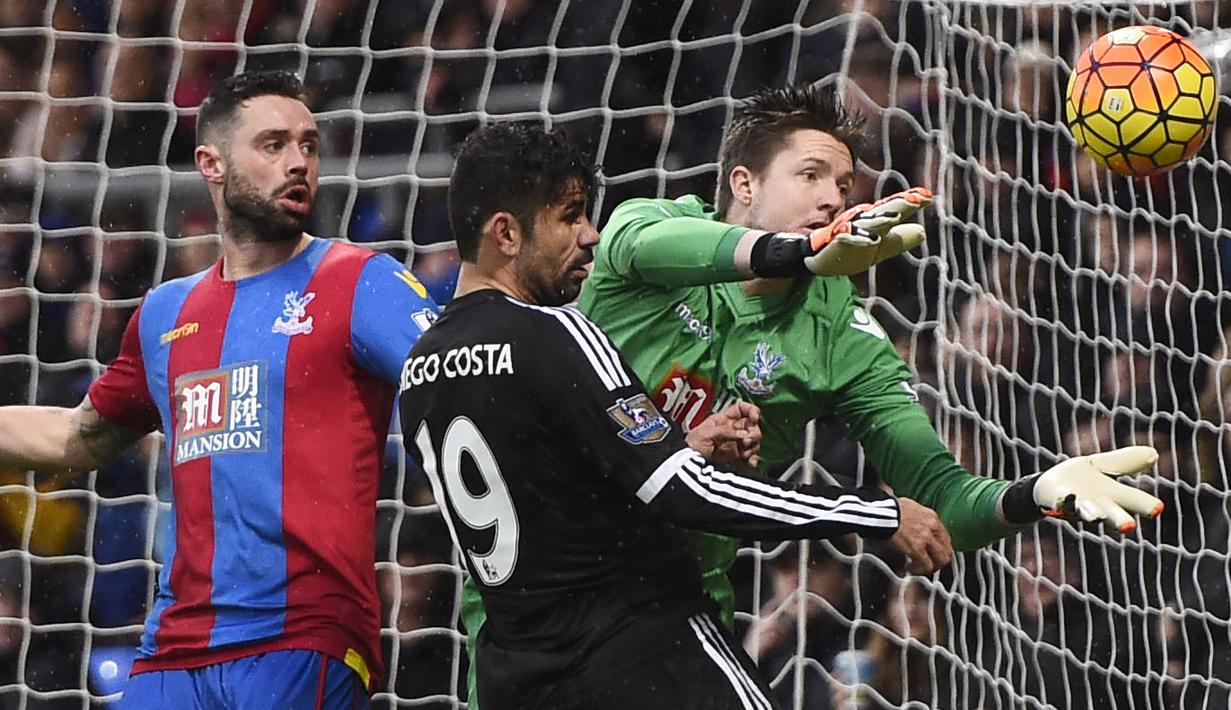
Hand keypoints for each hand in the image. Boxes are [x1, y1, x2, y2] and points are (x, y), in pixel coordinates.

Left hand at [685, 401, 760, 468]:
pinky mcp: (737, 459)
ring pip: (754, 442)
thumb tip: (743, 433)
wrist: (685, 465)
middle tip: (746, 441)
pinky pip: (751, 458)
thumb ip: (725, 431)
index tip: (754, 418)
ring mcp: (735, 445)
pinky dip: (753, 460)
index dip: (751, 410)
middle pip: (752, 426)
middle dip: (753, 432)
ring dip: (753, 447)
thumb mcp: (705, 434)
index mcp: (723, 420)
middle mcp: (732, 431)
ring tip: (744, 453)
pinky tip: (749, 462)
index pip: (742, 408)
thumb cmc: (689, 447)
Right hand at [803, 187, 932, 275]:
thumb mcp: (878, 248)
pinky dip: (859, 238)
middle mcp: (862, 222)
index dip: (910, 202)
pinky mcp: (834, 242)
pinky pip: (847, 239)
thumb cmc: (847, 250)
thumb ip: (899, 240)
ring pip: (867, 222)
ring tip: (897, 216)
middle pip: (884, 211)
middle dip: (900, 204)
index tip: (929, 196)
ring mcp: (848, 231)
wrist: (817, 259)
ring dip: (881, 218)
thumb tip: (922, 231)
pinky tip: (873, 240)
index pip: (894, 209)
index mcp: (874, 222)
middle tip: (918, 198)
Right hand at [887, 498, 951, 574]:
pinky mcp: (916, 548)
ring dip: (931, 567)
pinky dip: (919, 570)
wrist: (880, 512)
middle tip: (928, 565)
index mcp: (932, 517)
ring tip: (919, 569)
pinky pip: (926, 565)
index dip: (939, 549)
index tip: (930, 553)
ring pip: (941, 560)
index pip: (945, 538)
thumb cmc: (889, 509)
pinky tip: (909, 569)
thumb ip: (918, 517)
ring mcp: (926, 538)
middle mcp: (932, 527)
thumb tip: (915, 522)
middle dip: (938, 561)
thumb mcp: (910, 507)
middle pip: (947, 550)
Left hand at [1033, 446, 1163, 532]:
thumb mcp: (1101, 466)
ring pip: (1088, 512)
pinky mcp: (1057, 500)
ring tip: (1097, 515)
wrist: (1045, 487)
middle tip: (1128, 526)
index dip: (1146, 505)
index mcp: (1114, 495)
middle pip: (1113, 514)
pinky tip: (1066, 496)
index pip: (1135, 501)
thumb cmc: (1078, 480)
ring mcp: (1077, 505)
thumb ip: (1124, 461)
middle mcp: (1098, 504)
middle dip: (1120, 520)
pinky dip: (1064, 500)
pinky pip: (1061, 502)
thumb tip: (1154, 453)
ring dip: (1092, 513)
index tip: (1158, 508)